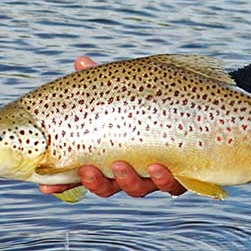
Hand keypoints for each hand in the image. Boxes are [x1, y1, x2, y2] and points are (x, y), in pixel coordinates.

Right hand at [35, 55, 187, 199]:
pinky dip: (163, 178)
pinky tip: (158, 166)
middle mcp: (132, 170)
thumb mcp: (129, 90)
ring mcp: (156, 176)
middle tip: (86, 170)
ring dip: (126, 180)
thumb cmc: (158, 101)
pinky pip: (172, 185)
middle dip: (94, 182)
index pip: (82, 172)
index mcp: (112, 154)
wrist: (208, 111)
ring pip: (137, 188)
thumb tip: (80, 62)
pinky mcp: (184, 176)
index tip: (42, 185)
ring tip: (119, 165)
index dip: (61, 183)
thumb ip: (105, 82)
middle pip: (107, 186)